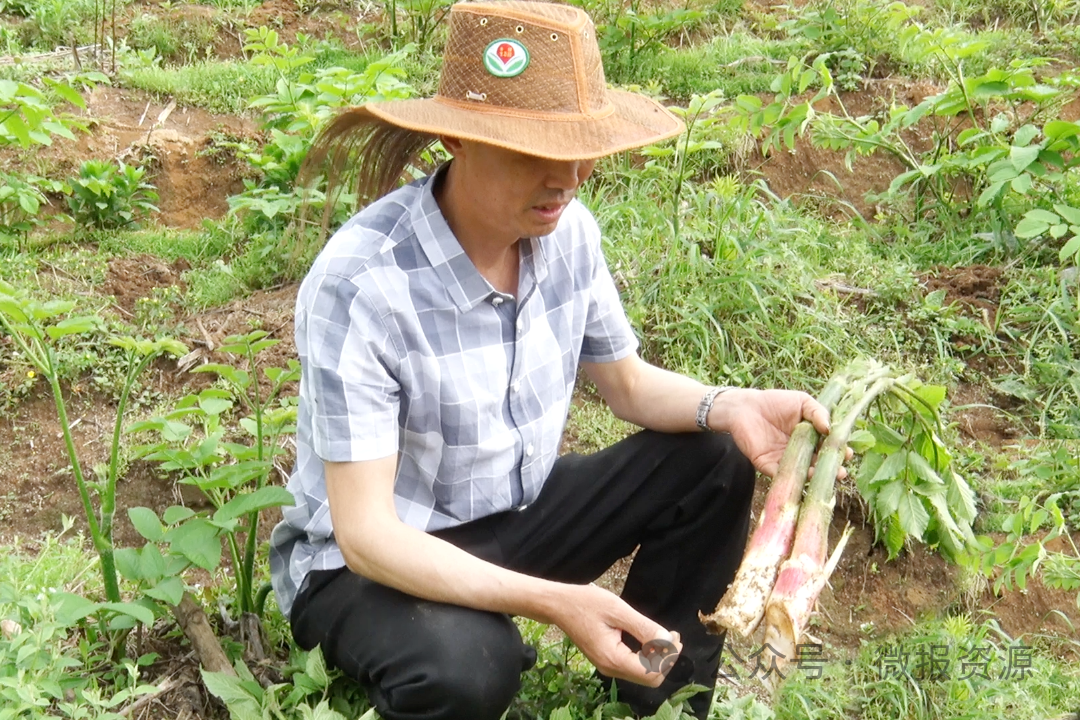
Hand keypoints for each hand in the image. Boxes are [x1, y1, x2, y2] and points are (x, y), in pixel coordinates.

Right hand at [549, 583, 681, 687]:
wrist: (558, 605)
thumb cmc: (585, 603)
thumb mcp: (617, 610)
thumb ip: (644, 627)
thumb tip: (668, 641)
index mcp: (613, 658)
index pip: (651, 673)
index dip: (669, 658)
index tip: (675, 636)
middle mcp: (610, 668)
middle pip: (649, 679)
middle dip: (666, 659)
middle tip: (673, 636)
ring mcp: (607, 666)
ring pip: (642, 674)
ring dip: (658, 658)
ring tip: (665, 635)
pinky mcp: (606, 660)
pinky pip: (633, 666)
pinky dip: (646, 656)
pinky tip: (650, 639)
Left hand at [709, 388, 850, 478]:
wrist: (745, 407)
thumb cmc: (775, 402)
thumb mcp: (801, 402)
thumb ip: (817, 412)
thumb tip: (830, 428)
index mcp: (811, 437)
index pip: (828, 448)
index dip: (839, 452)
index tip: (848, 453)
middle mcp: (801, 452)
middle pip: (819, 464)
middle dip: (831, 469)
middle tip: (840, 471)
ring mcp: (785, 460)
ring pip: (803, 473)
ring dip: (815, 476)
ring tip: (825, 475)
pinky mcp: (769, 466)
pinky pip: (782, 476)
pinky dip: (793, 479)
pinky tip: (804, 478)